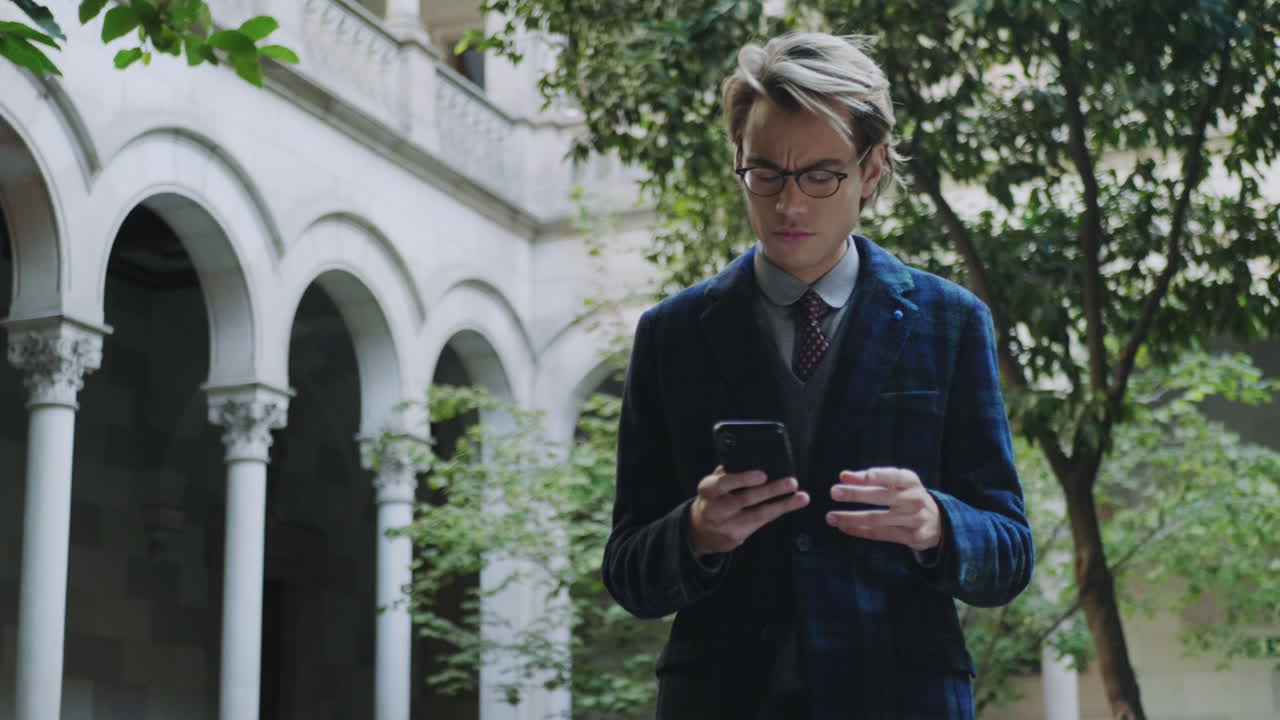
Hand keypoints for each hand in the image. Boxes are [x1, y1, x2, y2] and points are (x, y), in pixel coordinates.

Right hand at [689, 466, 809, 556]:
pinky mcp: (737, 537)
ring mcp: (726, 525)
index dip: (743, 479)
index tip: (762, 475)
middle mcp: (714, 508)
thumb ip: (728, 471)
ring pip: (757, 514)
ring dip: (782, 504)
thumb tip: (750, 459)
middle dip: (770, 491)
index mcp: (708, 489)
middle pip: (744, 499)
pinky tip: (791, 504)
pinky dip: (778, 511)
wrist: (701, 531)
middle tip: (790, 482)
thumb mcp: (713, 484)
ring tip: (800, 496)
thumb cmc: (713, 499)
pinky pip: (761, 522)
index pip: (724, 483)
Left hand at [825, 468, 941, 551]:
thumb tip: (844, 476)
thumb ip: (870, 478)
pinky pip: (880, 534)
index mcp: (911, 482)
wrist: (938, 521)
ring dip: (851, 517)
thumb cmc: (908, 496)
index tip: (850, 475)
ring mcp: (914, 519)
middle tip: (834, 491)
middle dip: (855, 494)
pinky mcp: (911, 537)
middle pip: (881, 497)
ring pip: (877, 519)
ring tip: (831, 516)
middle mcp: (914, 499)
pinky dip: (859, 530)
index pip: (892, 476)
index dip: (873, 475)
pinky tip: (843, 526)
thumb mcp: (897, 483)